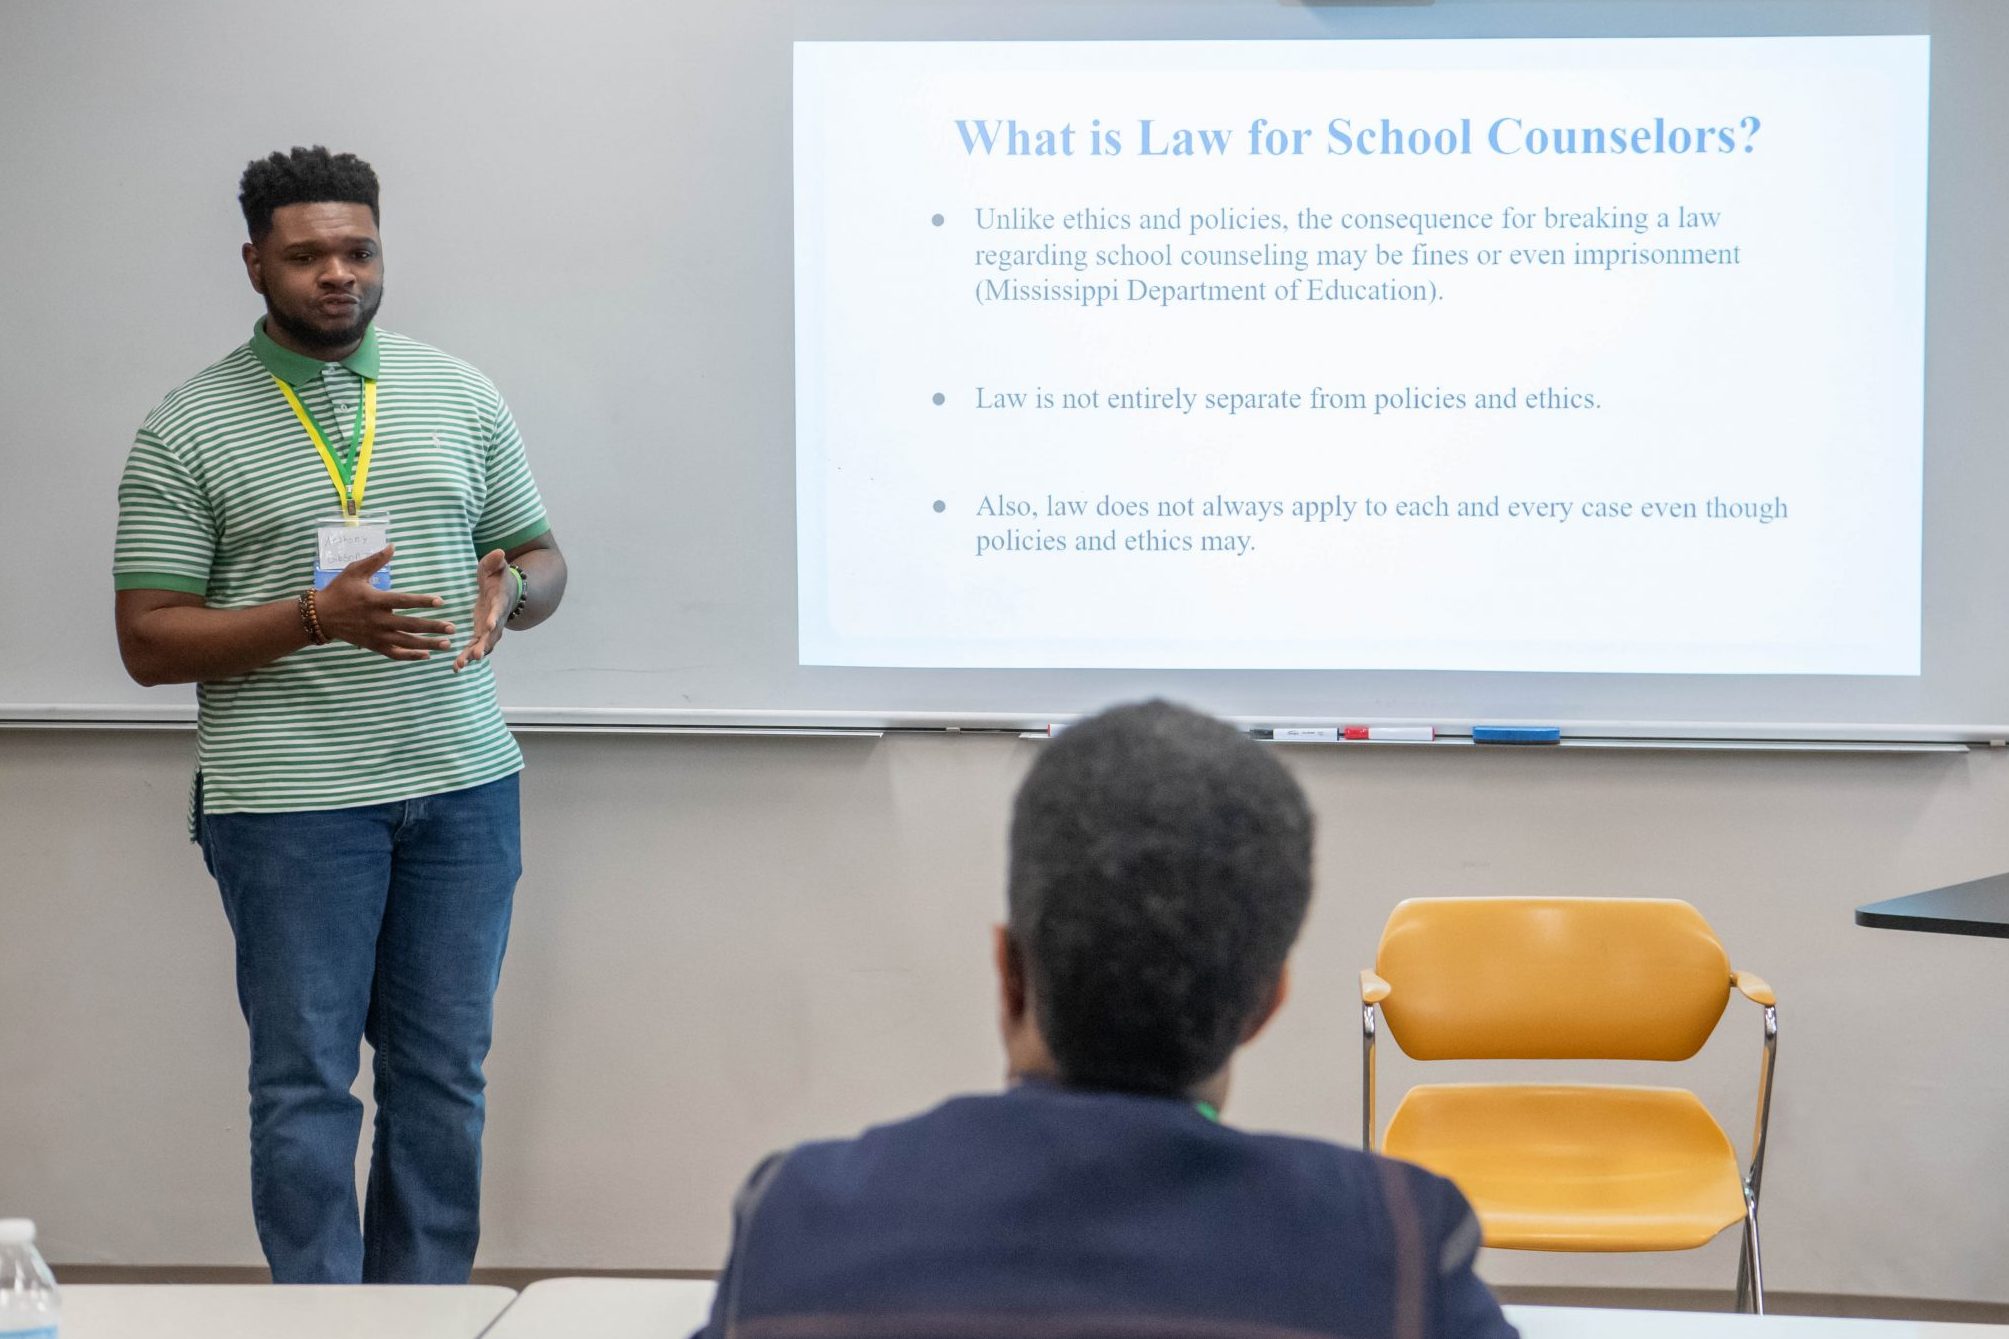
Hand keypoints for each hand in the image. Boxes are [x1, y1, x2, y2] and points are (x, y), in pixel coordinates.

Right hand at [314, 545, 454, 660]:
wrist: (320, 616)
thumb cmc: (339, 591)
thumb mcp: (354, 571)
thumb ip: (375, 560)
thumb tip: (392, 546)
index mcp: (375, 600)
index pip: (403, 601)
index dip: (422, 601)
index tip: (440, 601)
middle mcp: (378, 620)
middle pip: (410, 625)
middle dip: (433, 627)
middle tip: (452, 628)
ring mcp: (376, 635)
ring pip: (406, 642)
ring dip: (428, 644)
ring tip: (447, 644)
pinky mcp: (374, 646)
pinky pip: (395, 654)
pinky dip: (411, 656)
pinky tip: (427, 655)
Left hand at [453, 548, 511, 672]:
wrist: (506, 591)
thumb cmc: (498, 576)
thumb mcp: (496, 566)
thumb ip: (496, 561)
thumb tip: (499, 551)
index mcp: (500, 602)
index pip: (498, 610)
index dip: (495, 618)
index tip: (490, 625)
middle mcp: (497, 619)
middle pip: (493, 635)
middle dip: (484, 645)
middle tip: (476, 655)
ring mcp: (490, 629)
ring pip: (483, 645)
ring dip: (472, 655)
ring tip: (460, 665)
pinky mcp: (481, 634)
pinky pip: (474, 647)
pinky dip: (466, 657)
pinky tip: (455, 667)